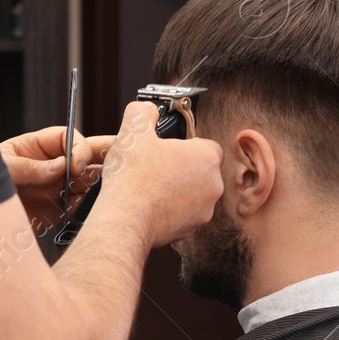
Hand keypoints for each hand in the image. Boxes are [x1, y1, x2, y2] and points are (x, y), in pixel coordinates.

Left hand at [0, 125, 112, 234]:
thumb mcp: (1, 168)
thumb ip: (28, 167)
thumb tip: (59, 166)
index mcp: (40, 147)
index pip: (71, 139)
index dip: (80, 149)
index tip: (76, 165)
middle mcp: (53, 166)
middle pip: (89, 157)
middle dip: (108, 157)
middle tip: (125, 160)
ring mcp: (58, 188)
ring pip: (89, 184)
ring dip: (97, 187)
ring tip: (100, 191)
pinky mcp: (58, 211)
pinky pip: (80, 208)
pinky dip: (85, 209)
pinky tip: (81, 210)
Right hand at [93, 101, 223, 248]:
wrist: (125, 220)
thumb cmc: (133, 178)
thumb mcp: (133, 132)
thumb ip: (143, 113)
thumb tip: (146, 110)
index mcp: (206, 157)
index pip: (206, 145)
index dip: (186, 145)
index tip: (169, 149)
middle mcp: (213, 184)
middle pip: (201, 170)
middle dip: (182, 168)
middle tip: (157, 167)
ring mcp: (204, 210)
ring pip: (194, 194)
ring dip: (178, 190)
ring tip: (151, 188)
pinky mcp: (191, 230)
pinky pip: (184, 214)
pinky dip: (171, 210)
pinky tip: (151, 206)